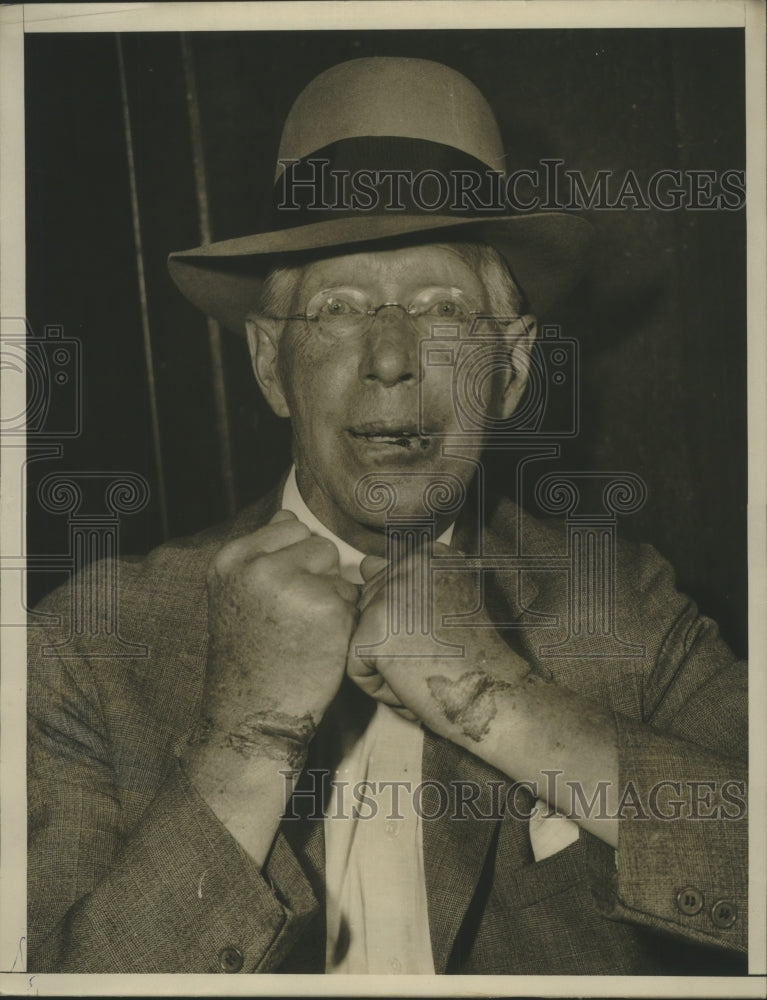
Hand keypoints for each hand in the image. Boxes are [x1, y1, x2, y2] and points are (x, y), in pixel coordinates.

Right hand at [192, 509, 358, 763]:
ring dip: (332, 595)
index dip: (294, 559)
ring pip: (338, 568)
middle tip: (294, 617)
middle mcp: (258, 565)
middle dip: (316, 573)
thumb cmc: (250, 656)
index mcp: (231, 558)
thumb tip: (288, 516)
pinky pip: (352, 596)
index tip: (280, 596)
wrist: (251, 715)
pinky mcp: (326, 606)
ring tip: (305, 630)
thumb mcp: (236, 595)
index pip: (287, 525)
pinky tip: (320, 645)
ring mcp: (292, 583)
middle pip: (317, 542)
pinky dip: (344, 620)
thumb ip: (260, 555)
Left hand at [348, 543, 530, 743]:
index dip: (408, 624)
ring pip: (362, 639)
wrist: (495, 693)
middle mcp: (409, 566)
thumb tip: (365, 563)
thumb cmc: (476, 657)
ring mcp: (389, 598)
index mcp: (429, 555)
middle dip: (393, 644)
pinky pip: (357, 668)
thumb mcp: (445, 604)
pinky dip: (381, 688)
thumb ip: (404, 580)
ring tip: (426, 668)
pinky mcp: (374, 635)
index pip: (386, 587)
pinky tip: (415, 684)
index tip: (443, 634)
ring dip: (387, 666)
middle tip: (436, 655)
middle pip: (370, 611)